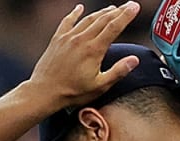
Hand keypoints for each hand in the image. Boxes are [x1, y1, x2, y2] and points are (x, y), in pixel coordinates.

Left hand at [27, 2, 141, 111]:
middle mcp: (81, 39)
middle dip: (118, 11)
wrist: (43, 92)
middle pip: (103, 19)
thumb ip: (118, 72)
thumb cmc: (71, 92)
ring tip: (112, 8)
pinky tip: (79, 8)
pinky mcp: (57, 39)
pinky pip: (67, 21)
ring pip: (88, 19)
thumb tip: (134, 60)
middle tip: (128, 5)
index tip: (135, 7)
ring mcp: (68, 37)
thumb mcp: (99, 86)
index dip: (126, 15)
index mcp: (94, 50)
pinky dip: (74, 13)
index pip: (114, 27)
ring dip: (101, 12)